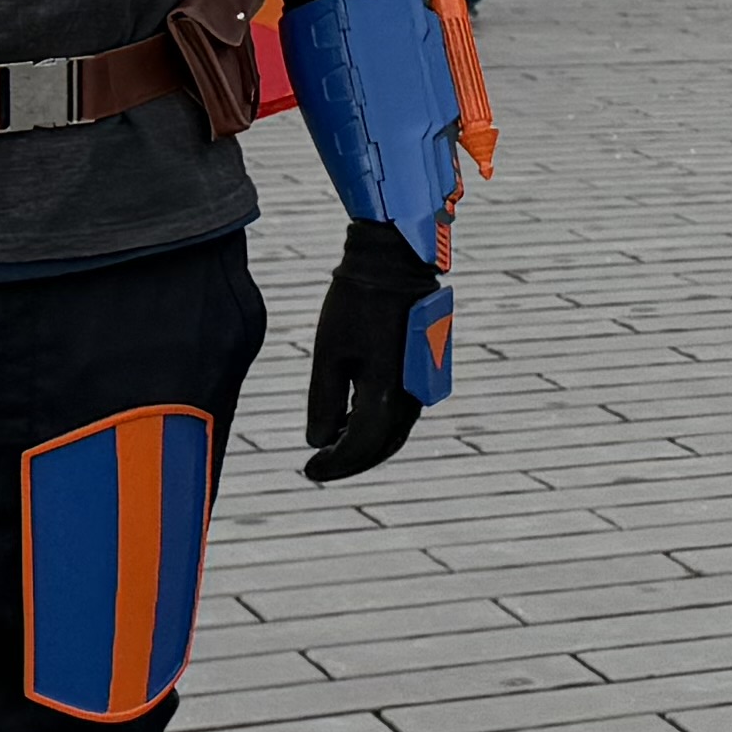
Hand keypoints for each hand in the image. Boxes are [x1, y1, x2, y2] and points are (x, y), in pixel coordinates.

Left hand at [307, 220, 438, 481]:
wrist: (394, 261)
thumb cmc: (357, 303)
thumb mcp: (329, 353)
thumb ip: (324, 402)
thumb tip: (318, 440)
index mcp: (387, 393)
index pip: (360, 447)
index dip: (334, 465)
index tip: (308, 470)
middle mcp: (412, 396)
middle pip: (382, 446)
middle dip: (350, 461)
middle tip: (318, 466)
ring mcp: (422, 385)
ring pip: (394, 431)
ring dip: (365, 445)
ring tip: (332, 446)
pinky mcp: (423, 372)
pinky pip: (401, 412)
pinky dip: (377, 425)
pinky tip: (352, 420)